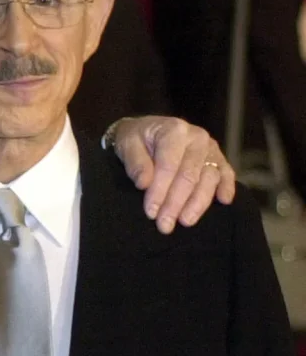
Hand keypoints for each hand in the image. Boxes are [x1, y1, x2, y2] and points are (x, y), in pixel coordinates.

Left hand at [110, 116, 236, 233]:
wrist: (147, 130)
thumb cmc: (136, 139)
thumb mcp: (127, 145)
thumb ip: (135, 163)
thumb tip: (144, 184)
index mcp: (173, 130)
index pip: (168, 165)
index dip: (160, 191)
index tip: (151, 212)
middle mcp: (196, 137)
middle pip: (189, 175)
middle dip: (176, 203)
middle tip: (165, 225)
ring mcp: (210, 147)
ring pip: (209, 178)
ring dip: (198, 203)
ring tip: (185, 221)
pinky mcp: (217, 158)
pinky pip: (226, 173)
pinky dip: (227, 187)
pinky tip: (223, 202)